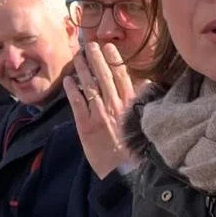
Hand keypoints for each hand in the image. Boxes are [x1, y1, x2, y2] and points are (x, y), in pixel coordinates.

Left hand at [62, 42, 139, 178]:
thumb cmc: (135, 148)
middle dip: (96, 58)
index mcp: (131, 104)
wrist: (125, 172)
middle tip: (89, 44)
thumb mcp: (144, 122)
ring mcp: (99, 115)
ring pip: (90, 86)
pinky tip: (68, 80)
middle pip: (104, 76)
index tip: (108, 47)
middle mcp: (115, 106)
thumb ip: (143, 101)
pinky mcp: (86, 126)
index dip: (114, 60)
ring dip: (83, 69)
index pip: (121, 76)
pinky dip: (72, 90)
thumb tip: (147, 82)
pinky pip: (78, 104)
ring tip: (77, 56)